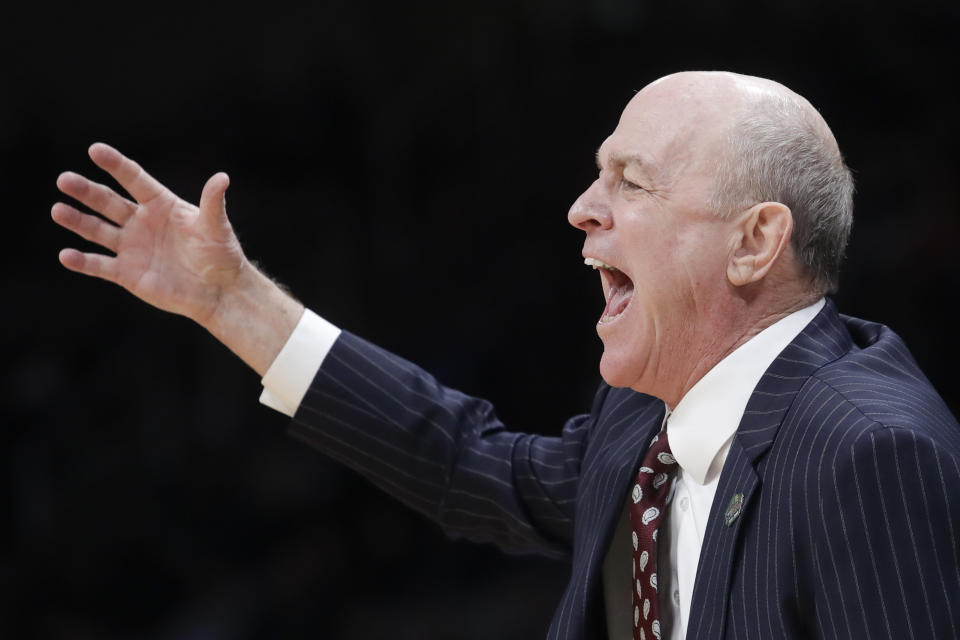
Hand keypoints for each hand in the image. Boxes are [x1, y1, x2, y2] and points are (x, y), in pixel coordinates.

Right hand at [53, 143, 303, 375]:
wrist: (219, 290)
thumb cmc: (221, 255)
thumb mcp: (217, 227)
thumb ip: (212, 203)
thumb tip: (222, 178)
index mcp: (161, 205)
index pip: (134, 179)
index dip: (116, 165)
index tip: (95, 150)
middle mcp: (141, 222)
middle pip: (108, 202)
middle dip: (86, 191)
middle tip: (64, 179)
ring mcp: (132, 247)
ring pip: (97, 231)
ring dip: (77, 221)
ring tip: (57, 210)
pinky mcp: (127, 273)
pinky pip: (100, 266)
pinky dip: (82, 262)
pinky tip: (66, 255)